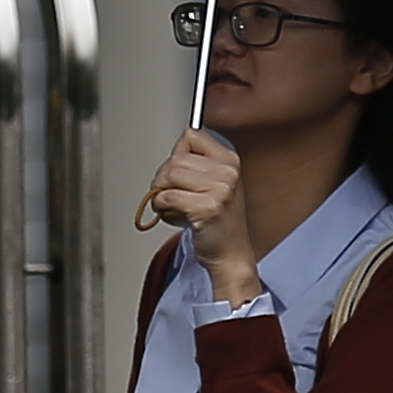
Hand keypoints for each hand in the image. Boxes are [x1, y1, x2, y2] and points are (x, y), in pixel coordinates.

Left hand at [143, 129, 252, 300]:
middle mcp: (227, 172)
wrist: (231, 256)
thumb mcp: (216, 185)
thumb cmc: (219, 224)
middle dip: (164, 177)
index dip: (177, 155)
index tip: (179, 173)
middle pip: (176, 157)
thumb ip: (197, 164)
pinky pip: (167, 197)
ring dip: (161, 193)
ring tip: (173, 206)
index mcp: (230, 161)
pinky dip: (161, 207)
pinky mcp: (206, 208)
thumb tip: (175, 148)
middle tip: (170, 194)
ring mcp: (219, 190)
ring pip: (169, 175)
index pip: (191, 136)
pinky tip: (173, 215)